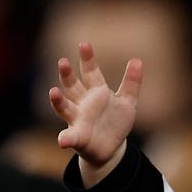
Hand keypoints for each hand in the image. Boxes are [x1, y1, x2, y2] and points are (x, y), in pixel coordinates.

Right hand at [48, 43, 143, 185]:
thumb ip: (132, 83)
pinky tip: (62, 140)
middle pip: (72, 86)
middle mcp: (83, 103)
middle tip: (62, 62)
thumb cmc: (116, 122)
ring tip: (53, 92)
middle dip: (67, 75)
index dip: (87, 59)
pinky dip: (65, 138)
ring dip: (58, 100)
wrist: (111, 147)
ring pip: (65, 107)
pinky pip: (70, 137)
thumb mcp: (128, 102)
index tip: (84, 44)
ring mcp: (78, 120)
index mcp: (96, 91)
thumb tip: (138, 60)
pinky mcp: (78, 137)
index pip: (90, 72)